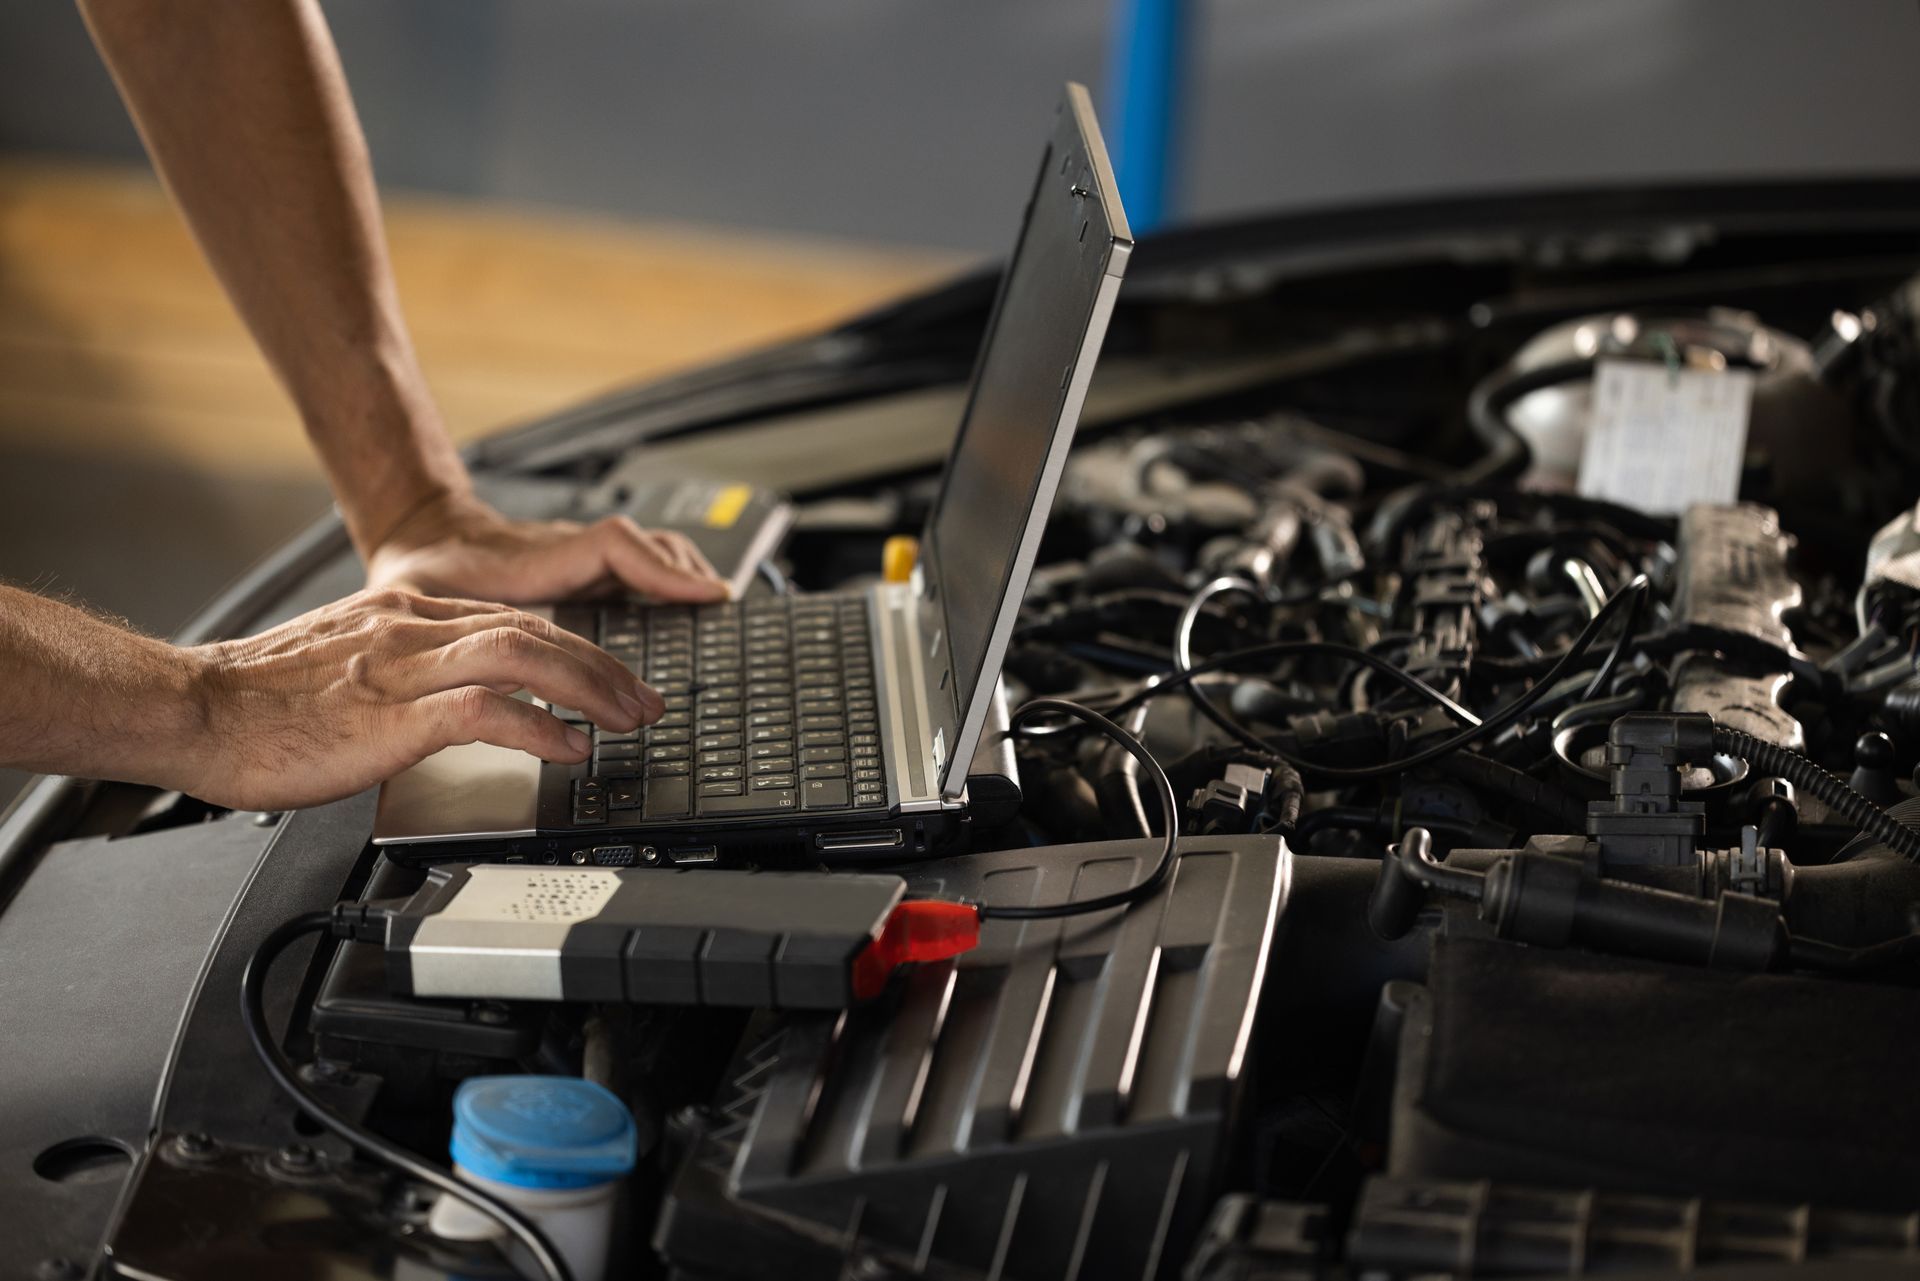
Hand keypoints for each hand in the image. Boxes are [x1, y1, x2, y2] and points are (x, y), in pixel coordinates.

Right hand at [172, 588, 660, 809]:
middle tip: (646, 700)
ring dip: (590, 688)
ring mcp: (404, 665)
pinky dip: (539, 726)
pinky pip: (486, 710)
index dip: (573, 648)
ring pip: (524, 656)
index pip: (512, 620)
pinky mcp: (392, 712)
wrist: (193, 709)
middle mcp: (411, 627)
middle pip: (534, 631)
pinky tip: (570, 747)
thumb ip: (400, 670)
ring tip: (629, 720)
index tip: (608, 676)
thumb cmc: (257, 704)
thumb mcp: (344, 667)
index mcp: (402, 612)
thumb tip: (447, 702)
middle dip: (603, 666)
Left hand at [365, 489, 728, 603]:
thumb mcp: (423, 598)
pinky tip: (679, 605)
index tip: (702, 594)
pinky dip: (667, 578)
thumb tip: (470, 678)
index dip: (661, 569)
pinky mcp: (582, 565)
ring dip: (682, 575)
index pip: (613, 546)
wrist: (419, 534)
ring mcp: (578, 555)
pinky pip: (638, 561)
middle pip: (647, 546)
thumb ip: (443, 626)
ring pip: (649, 549)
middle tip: (714, 616)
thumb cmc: (420, 571)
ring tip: (709, 608)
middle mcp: (567, 551)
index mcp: (535, 559)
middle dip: (684, 581)